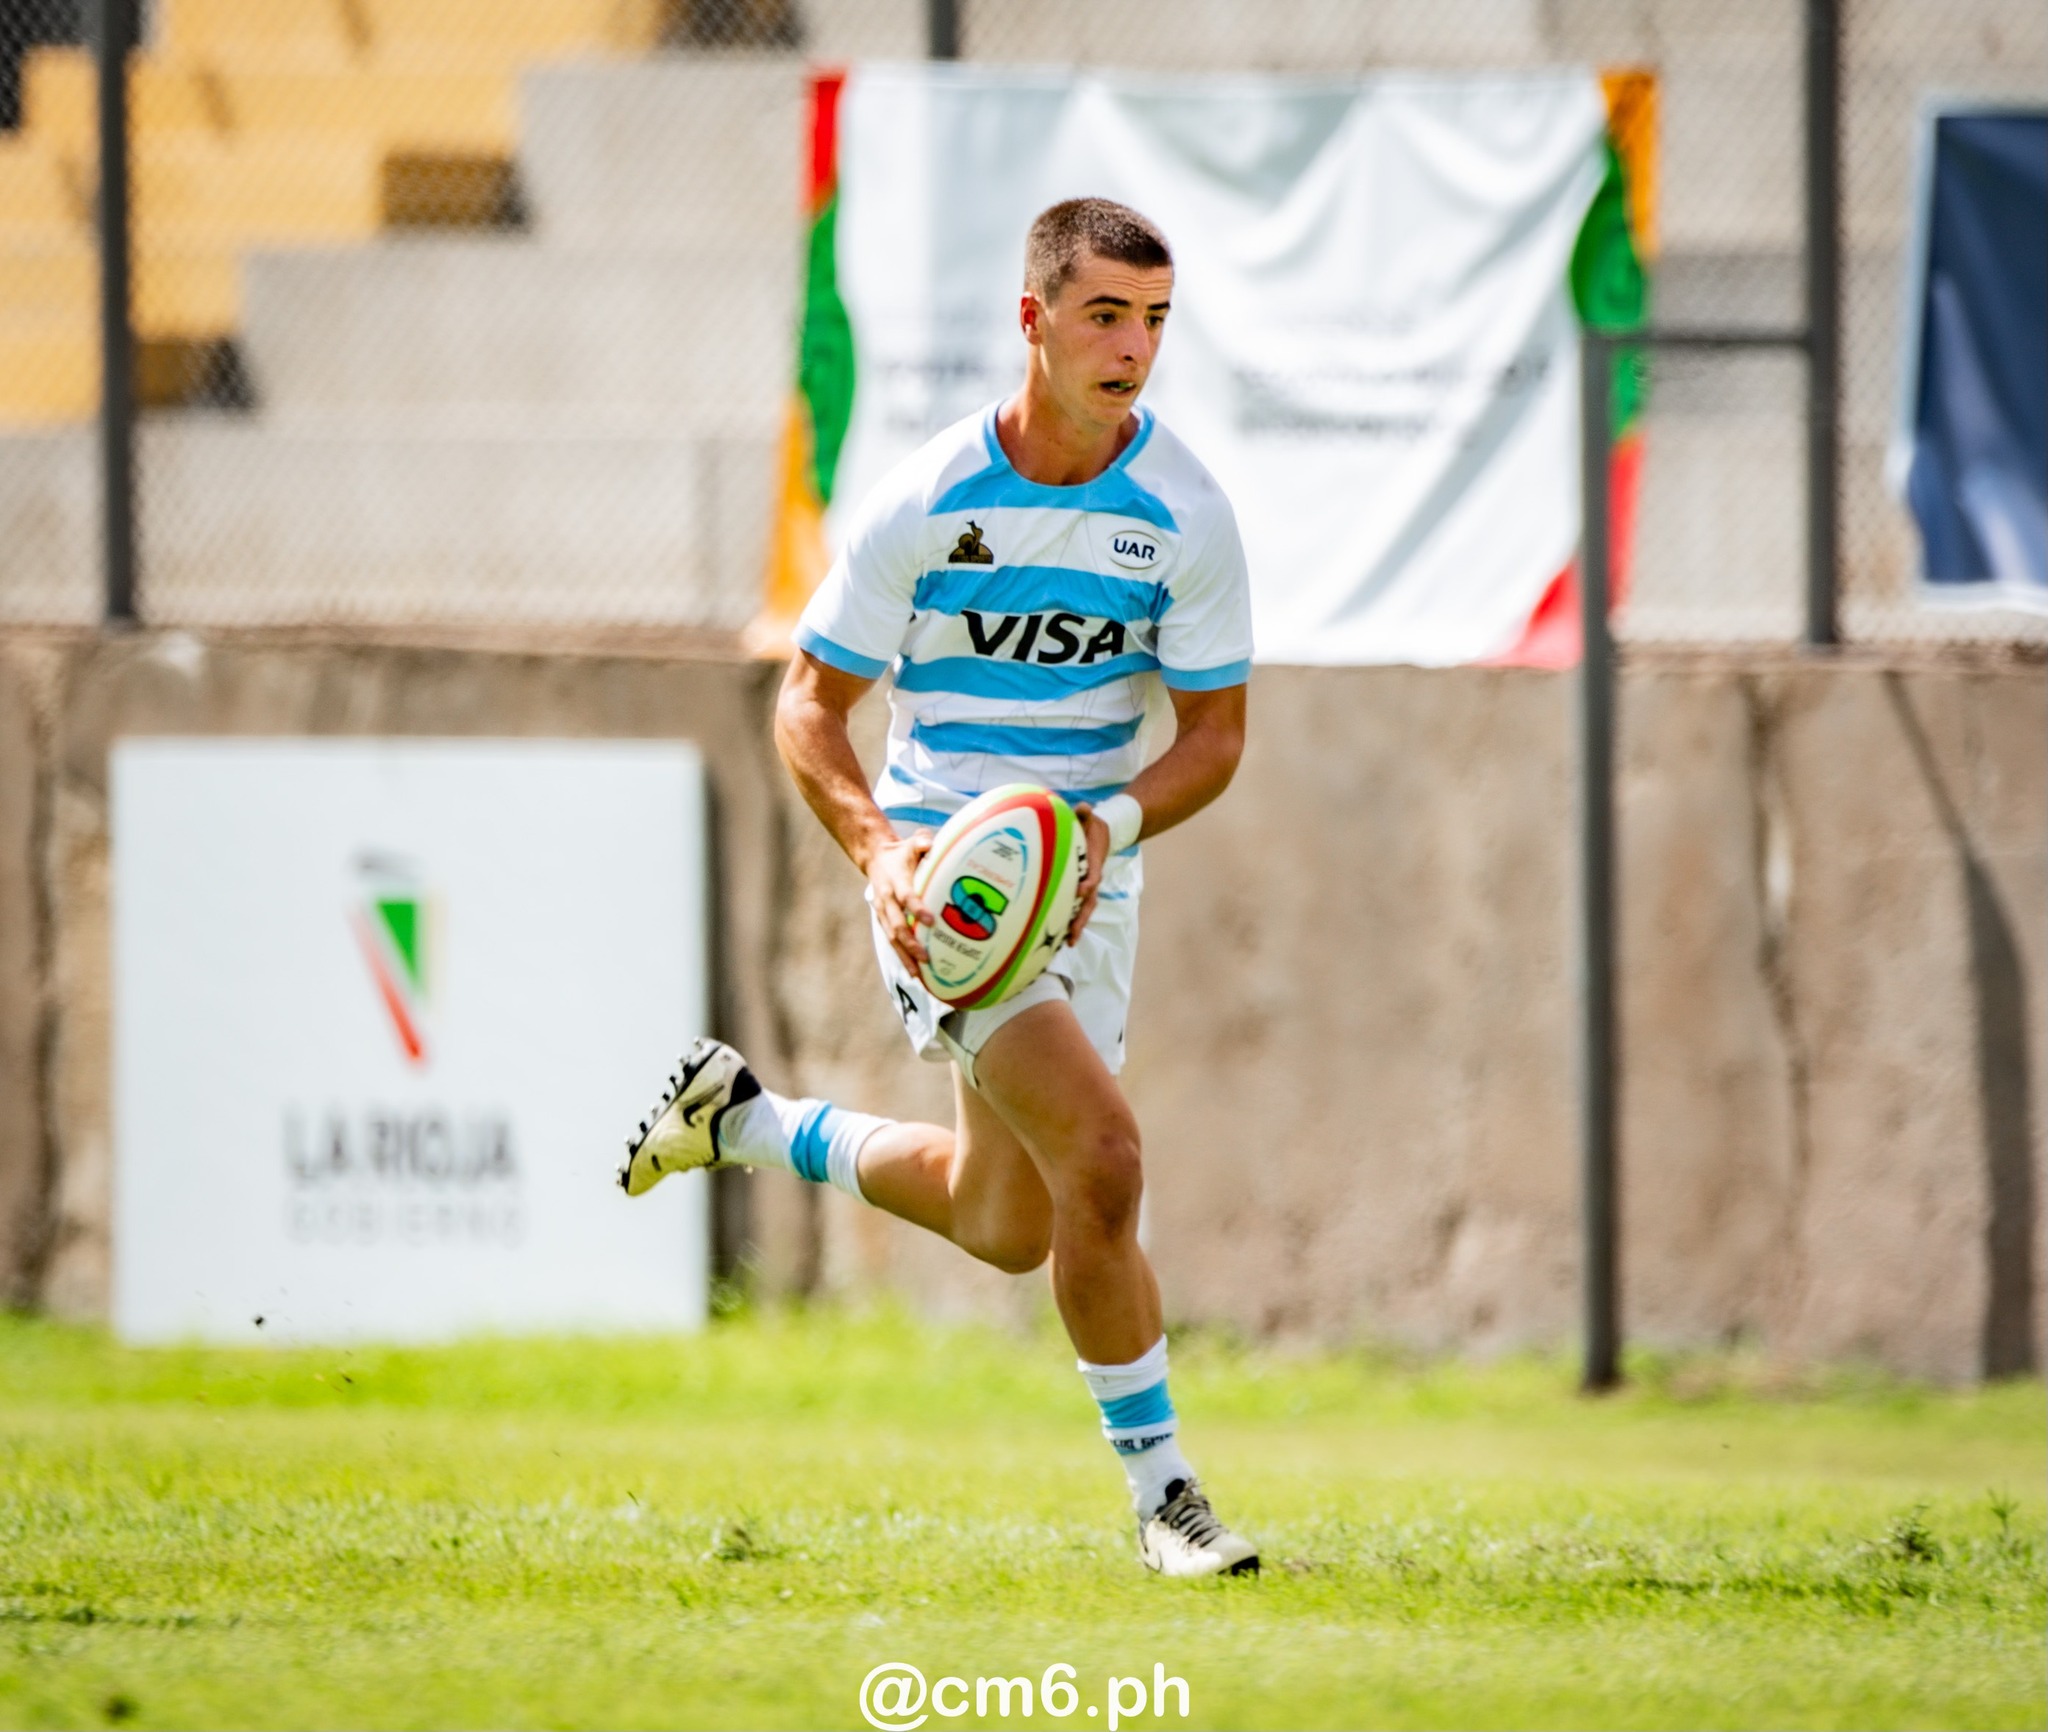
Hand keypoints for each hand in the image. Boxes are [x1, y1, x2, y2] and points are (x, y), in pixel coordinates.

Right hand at [867, 830, 935, 972]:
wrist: (875, 858)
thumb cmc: (901, 853)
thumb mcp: (911, 843)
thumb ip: (921, 842)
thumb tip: (930, 843)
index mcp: (895, 881)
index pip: (906, 896)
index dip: (917, 908)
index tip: (930, 921)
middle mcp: (886, 900)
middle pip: (896, 925)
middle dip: (910, 943)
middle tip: (926, 958)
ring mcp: (883, 913)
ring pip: (892, 938)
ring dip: (905, 957)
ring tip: (918, 975)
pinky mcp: (884, 921)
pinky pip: (892, 942)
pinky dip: (902, 957)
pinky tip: (915, 974)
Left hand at [1066, 805, 1109, 944]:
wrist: (1103, 835)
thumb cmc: (1091, 827)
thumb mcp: (1089, 818)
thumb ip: (1085, 814)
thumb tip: (1084, 806)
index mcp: (1094, 865)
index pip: (1093, 878)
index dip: (1087, 885)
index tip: (1079, 891)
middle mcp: (1092, 880)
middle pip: (1089, 904)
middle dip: (1081, 920)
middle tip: (1072, 935)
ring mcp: (1087, 888)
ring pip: (1083, 911)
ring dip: (1076, 926)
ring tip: (1067, 943)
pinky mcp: (1079, 891)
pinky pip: (1074, 907)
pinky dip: (1068, 921)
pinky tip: (1057, 935)